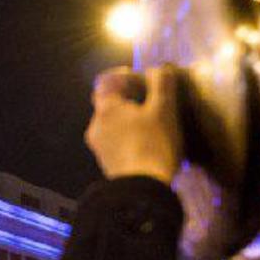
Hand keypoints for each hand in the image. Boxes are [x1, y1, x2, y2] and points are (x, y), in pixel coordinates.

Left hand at [85, 66, 184, 181]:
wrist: (142, 191)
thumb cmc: (153, 144)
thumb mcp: (164, 109)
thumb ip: (161, 84)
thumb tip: (158, 69)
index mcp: (106, 108)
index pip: (105, 81)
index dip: (122, 76)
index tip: (141, 81)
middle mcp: (95, 126)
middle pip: (108, 103)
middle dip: (128, 100)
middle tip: (150, 104)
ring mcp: (98, 147)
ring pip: (111, 124)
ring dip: (128, 120)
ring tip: (151, 127)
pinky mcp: (106, 164)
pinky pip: (114, 142)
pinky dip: (127, 138)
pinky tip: (146, 146)